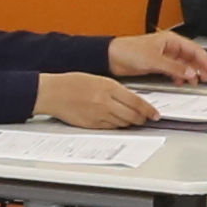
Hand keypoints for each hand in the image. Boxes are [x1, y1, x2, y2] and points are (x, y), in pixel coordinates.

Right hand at [31, 74, 151, 127]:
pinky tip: (116, 122)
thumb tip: (130, 99)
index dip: (149, 110)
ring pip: (123, 123)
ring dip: (129, 123)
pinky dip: (116, 126)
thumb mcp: (97, 79)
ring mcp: (98, 115)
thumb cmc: (70, 83)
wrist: (51, 93)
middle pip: (133, 116)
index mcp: (108, 87)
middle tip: (145, 118)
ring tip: (131, 120)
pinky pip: (110, 128)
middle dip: (141, 119)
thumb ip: (114, 89)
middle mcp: (105, 102)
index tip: (155, 114)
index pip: (137, 102)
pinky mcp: (91, 125)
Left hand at [109, 32, 206, 85]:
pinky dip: (179, 76)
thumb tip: (190, 72)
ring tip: (195, 81)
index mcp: (171, 40)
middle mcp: (169, 46)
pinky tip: (180, 81)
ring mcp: (164, 56)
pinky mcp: (158, 64)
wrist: (112, 57)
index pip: (195, 49)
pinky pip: (175, 70)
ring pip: (184, 64)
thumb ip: (174, 67)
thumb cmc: (128, 51)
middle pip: (191, 57)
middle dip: (200, 67)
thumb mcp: (154, 60)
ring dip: (191, 73)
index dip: (206, 60)